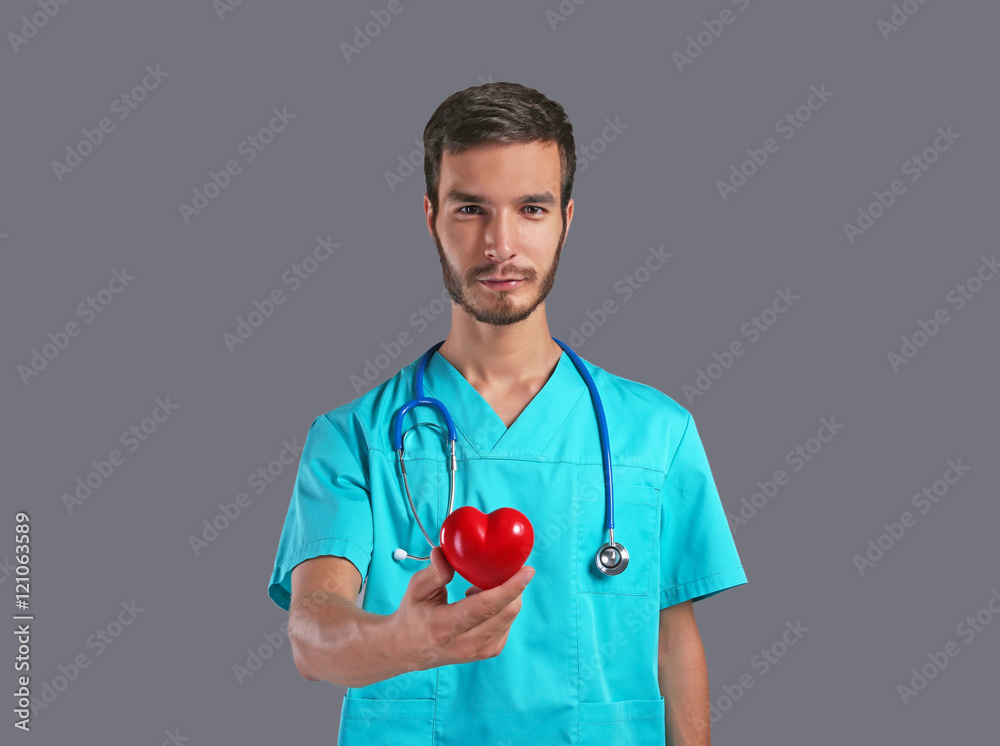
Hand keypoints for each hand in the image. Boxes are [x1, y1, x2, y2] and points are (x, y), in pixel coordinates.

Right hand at [391, 547, 533, 672]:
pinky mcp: (487, 653)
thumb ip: (434, 572)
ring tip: (482, 587)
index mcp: (445, 627)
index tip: (527, 570)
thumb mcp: (415, 589)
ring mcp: (478, 652)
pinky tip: (485, 602)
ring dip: (506, 597)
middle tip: (513, 566)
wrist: (408, 649)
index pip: (485, 606)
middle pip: (505, 613)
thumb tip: (445, 552)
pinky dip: (503, 608)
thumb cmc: (413, 615)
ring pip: (509, 618)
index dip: (510, 587)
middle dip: (516, 587)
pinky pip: (506, 625)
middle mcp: (465, 644)